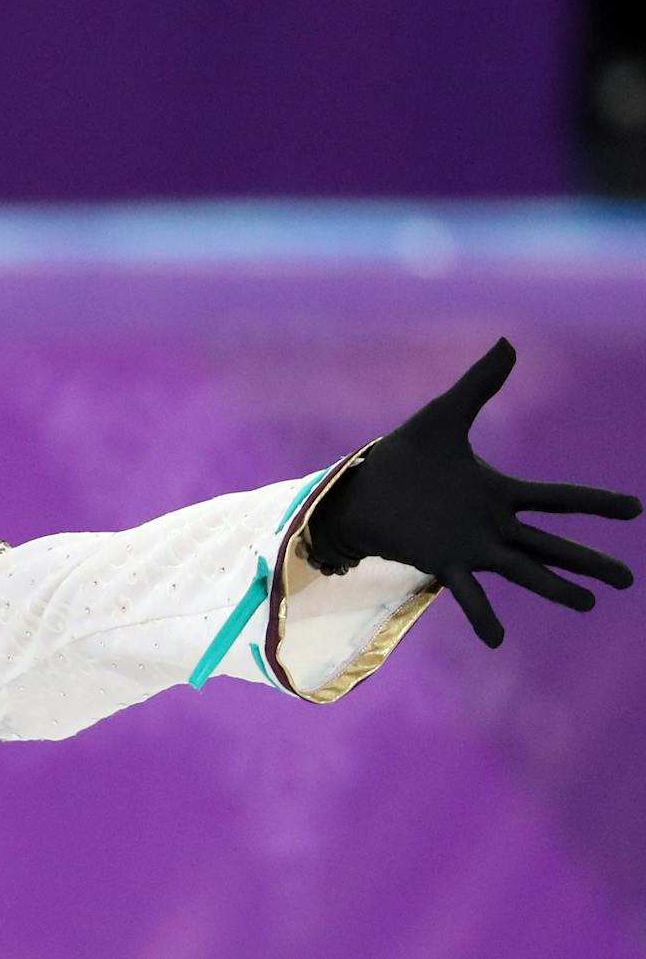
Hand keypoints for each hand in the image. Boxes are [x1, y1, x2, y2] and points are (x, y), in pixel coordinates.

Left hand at [306, 337, 640, 647]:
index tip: (635, 509)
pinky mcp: (443, 561)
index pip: (557, 498)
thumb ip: (479, 384)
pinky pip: (468, 592)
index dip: (595, 503)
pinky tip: (498, 640)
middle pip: (550, 543)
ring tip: (586, 604)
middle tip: (628, 580)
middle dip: (588, 560)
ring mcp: (471, 547)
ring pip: (523, 569)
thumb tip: (508, 342)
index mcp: (498, 492)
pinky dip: (483, 614)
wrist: (363, 487)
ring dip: (552, 587)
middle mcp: (492, 525)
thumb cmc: (404, 456)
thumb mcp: (444, 416)